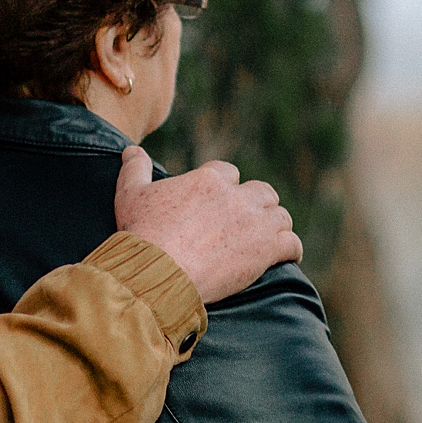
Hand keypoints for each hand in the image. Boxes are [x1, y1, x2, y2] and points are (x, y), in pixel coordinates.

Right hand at [114, 147, 300, 304]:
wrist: (157, 272)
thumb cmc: (141, 234)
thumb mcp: (130, 195)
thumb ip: (134, 168)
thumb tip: (131, 150)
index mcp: (208, 179)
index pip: (228, 172)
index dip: (225, 186)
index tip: (219, 201)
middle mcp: (236, 196)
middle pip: (261, 191)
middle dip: (257, 203)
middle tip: (248, 221)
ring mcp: (255, 222)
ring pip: (279, 215)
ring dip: (275, 225)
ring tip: (268, 239)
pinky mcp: (267, 250)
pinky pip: (292, 244)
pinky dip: (291, 249)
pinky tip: (285, 256)